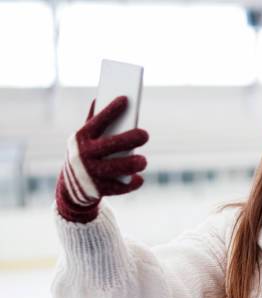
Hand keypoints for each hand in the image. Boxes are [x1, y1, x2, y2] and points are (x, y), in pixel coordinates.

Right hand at [55, 96, 148, 222]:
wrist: (71, 188)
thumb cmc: (84, 154)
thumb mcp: (84, 138)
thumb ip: (93, 120)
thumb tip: (99, 98)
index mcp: (82, 138)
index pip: (97, 121)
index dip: (111, 110)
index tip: (126, 99)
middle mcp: (84, 155)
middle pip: (110, 145)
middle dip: (129, 139)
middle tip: (145, 134)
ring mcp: (90, 173)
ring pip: (115, 168)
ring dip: (132, 164)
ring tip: (143, 161)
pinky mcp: (98, 189)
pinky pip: (118, 187)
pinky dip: (130, 184)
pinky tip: (138, 179)